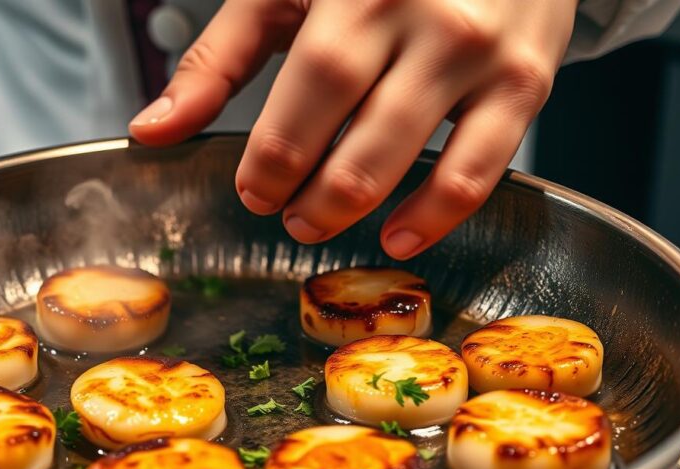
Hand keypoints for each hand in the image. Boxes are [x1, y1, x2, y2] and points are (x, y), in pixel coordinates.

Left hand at [129, 0, 578, 258]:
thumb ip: (219, 58)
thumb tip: (152, 132)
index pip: (312, 87)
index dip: (276, 154)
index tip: (254, 190)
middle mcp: (428, 15)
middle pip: (358, 132)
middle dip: (311, 194)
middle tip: (287, 216)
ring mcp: (482, 52)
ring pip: (411, 157)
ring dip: (356, 208)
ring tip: (320, 224)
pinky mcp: (527, 82)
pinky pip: (481, 169)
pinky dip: (437, 215)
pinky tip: (399, 235)